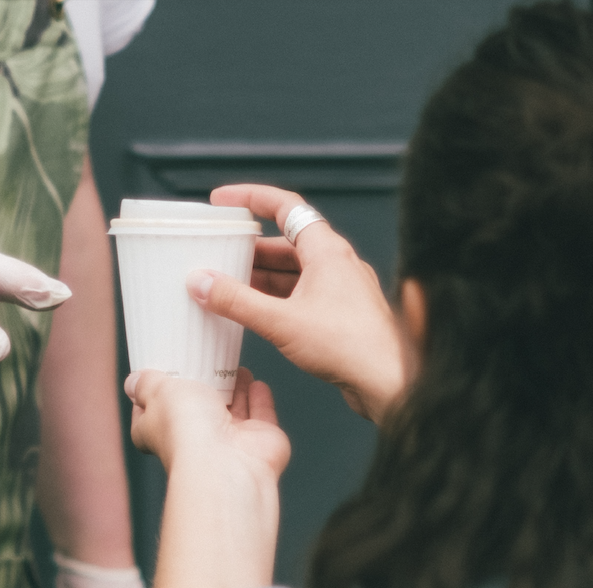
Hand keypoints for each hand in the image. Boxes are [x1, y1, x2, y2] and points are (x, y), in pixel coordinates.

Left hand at [127, 368, 289, 481]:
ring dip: (235, 388)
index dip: (154, 395)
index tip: (161, 373)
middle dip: (203, 386)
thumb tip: (133, 381)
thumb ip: (146, 384)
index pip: (151, 414)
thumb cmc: (187, 430)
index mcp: (160, 431)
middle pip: (197, 409)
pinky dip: (259, 400)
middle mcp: (194, 439)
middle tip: (206, 360)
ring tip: (236, 366)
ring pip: (232, 411)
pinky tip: (257, 383)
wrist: (226, 460)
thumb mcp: (157, 391)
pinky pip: (260, 416)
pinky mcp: (258, 440)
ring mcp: (228, 441)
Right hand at [188, 184, 408, 423]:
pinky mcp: (339, 314)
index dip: (251, 198)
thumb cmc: (352, 347)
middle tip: (217, 252)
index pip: (286, 206)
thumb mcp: (281, 322)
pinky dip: (274, 297)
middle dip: (248, 247)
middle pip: (285, 242)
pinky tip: (254, 311)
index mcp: (327, 250)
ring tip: (226, 283)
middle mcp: (336, 263)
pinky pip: (300, 294)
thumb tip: (203, 283)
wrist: (389, 383)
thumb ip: (237, 301)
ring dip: (259, 275)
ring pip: (292, 271)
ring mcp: (340, 289)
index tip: (223, 200)